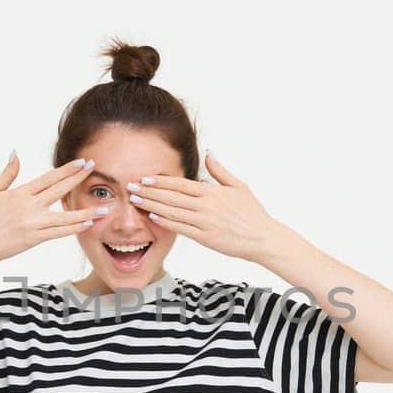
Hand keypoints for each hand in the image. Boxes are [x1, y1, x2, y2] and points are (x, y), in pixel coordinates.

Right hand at [0, 153, 107, 265]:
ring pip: (64, 217)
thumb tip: (15, 154)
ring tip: (103, 208)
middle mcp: (29, 208)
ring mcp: (33, 224)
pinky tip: (87, 224)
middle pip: (59, 191)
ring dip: (85, 212)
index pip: (48, 178)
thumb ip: (7, 173)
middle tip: (94, 169)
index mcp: (20, 194)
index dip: (67, 170)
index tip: (81, 162)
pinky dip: (73, 228)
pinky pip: (58, 233)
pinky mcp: (34, 239)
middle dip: (78, 179)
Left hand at [125, 152, 292, 262]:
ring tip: (135, 201)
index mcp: (213, 192)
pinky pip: (181, 228)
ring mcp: (205, 222)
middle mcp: (206, 205)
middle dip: (149, 191)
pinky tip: (152, 217)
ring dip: (152, 205)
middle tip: (130, 186)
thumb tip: (208, 153)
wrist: (263, 238)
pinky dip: (165, 222)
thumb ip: (220, 171)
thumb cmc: (252, 213)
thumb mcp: (239, 186)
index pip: (181, 184)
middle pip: (172, 196)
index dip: (161, 180)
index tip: (145, 177)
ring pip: (172, 211)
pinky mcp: (205, 237)